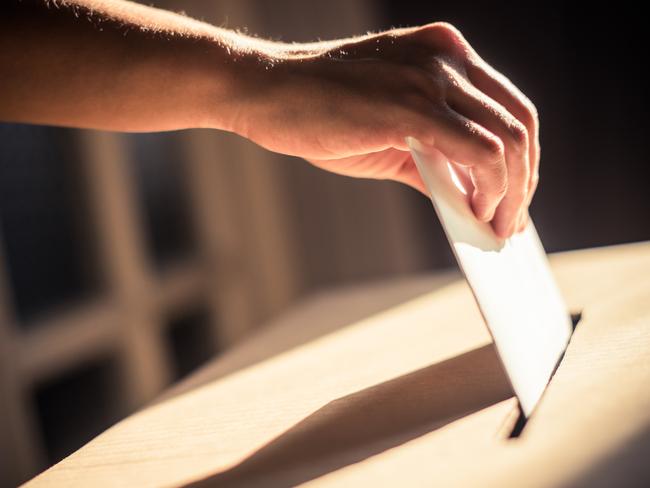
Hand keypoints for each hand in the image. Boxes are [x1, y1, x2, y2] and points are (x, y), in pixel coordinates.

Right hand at [234, 23, 538, 237]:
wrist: (265, 91)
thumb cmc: (319, 111)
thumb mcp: (389, 135)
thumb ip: (433, 161)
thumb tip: (472, 202)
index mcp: (444, 54)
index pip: (507, 107)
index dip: (521, 159)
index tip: (515, 199)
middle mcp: (446, 57)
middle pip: (519, 122)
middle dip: (523, 181)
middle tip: (510, 222)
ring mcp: (431, 76)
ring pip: (508, 139)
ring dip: (511, 192)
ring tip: (495, 227)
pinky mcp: (412, 105)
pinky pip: (478, 152)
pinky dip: (488, 190)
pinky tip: (476, 215)